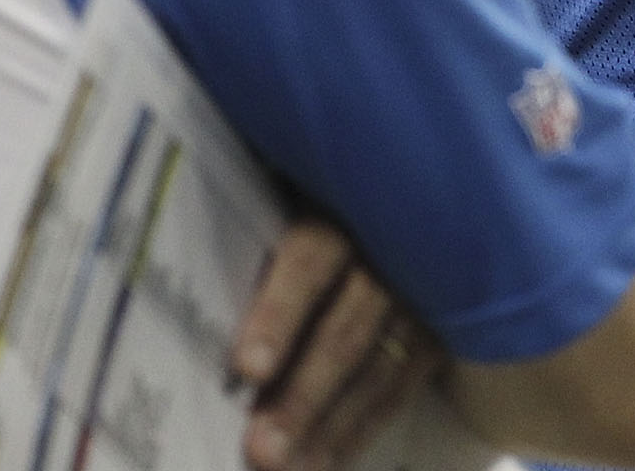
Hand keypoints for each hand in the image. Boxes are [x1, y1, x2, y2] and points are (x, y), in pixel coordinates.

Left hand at [232, 216, 441, 470]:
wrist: (417, 194)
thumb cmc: (325, 199)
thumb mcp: (297, 192)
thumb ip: (259, 229)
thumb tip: (193, 282)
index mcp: (345, 210)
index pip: (310, 263)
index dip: (279, 314)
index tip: (248, 368)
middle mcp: (391, 253)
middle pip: (345, 330)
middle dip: (304, 395)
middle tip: (262, 450)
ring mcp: (424, 293)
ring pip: (377, 368)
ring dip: (332, 425)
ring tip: (290, 469)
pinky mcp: (442, 328)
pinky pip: (402, 386)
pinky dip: (365, 427)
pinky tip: (329, 461)